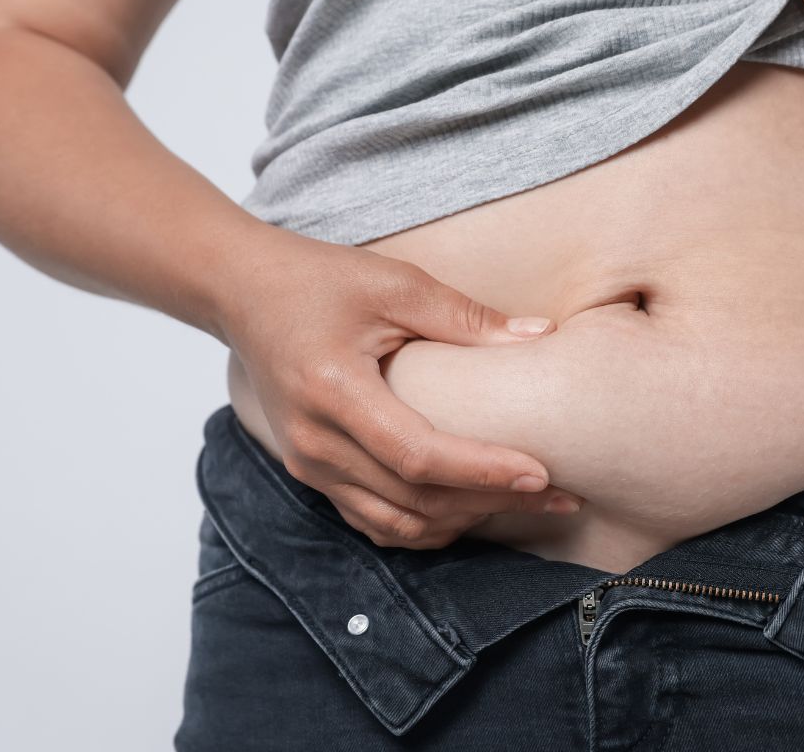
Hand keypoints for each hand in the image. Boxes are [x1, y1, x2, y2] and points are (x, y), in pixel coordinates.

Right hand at [214, 223, 585, 548]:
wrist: (241, 292)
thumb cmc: (317, 279)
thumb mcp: (394, 284)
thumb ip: (465, 317)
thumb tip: (540, 336)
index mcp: (333, 392)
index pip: (420, 455)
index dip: (483, 471)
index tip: (542, 473)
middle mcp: (315, 442)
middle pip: (415, 500)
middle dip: (493, 503)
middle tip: (561, 495)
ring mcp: (308, 465)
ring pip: (397, 523)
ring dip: (464, 522)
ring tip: (526, 505)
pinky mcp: (310, 473)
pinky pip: (374, 519)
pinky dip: (426, 524)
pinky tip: (472, 507)